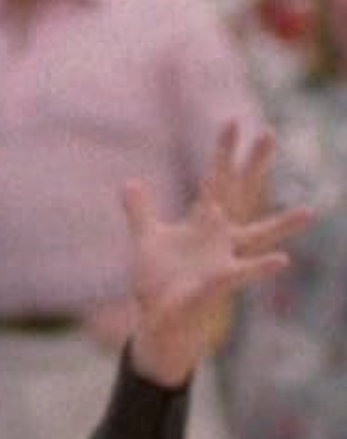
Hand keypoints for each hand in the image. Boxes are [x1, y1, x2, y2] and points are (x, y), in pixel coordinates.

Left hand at [126, 123, 310, 386]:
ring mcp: (223, 258)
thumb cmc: (159, 279)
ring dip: (282, 225)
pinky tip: (283, 260)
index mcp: (204, 222)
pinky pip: (244, 273)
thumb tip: (129, 182)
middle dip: (250, 164)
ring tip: (309, 212)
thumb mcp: (146, 239)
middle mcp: (220, 236)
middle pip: (238, 193)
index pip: (215, 180)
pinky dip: (262, 267)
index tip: (232, 121)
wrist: (158, 317)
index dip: (222, 152)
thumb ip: (140, 210)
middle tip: (268, 131)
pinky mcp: (219, 282)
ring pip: (257, 237)